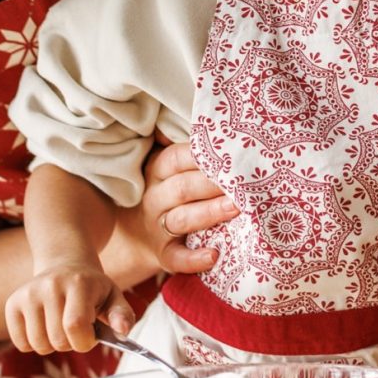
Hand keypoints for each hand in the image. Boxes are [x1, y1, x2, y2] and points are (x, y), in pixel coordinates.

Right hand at [6, 259, 127, 354]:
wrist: (65, 265)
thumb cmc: (92, 288)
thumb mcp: (113, 296)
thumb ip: (122, 315)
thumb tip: (123, 331)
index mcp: (79, 283)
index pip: (75, 325)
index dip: (84, 342)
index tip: (90, 337)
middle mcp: (50, 285)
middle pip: (57, 339)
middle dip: (71, 343)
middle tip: (76, 327)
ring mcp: (28, 293)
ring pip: (38, 344)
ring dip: (53, 345)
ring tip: (60, 326)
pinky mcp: (12, 302)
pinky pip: (20, 343)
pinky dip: (33, 344)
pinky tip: (44, 326)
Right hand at [126, 139, 232, 276]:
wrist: (134, 238)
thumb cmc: (167, 192)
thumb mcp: (166, 168)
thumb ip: (184, 147)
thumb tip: (210, 118)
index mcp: (157, 171)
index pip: (176, 158)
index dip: (201, 155)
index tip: (230, 151)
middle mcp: (155, 198)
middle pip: (183, 188)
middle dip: (213, 184)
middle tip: (244, 181)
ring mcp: (157, 227)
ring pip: (182, 219)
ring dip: (210, 213)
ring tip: (237, 208)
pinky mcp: (163, 254)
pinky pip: (177, 258)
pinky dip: (194, 259)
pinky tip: (214, 256)